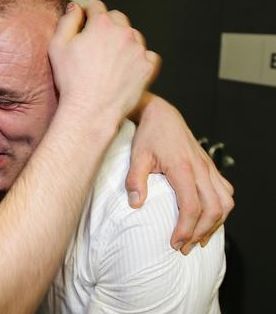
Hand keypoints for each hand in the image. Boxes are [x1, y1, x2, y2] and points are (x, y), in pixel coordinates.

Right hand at [49, 0, 158, 122]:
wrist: (90, 110)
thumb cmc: (71, 80)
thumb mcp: (57, 47)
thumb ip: (67, 21)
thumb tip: (75, 7)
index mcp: (101, 24)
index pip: (96, 6)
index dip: (87, 13)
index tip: (84, 23)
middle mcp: (123, 32)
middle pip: (117, 17)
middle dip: (106, 25)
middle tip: (96, 43)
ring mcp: (138, 49)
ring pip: (133, 35)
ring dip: (123, 40)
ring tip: (110, 58)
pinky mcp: (148, 67)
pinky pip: (148, 54)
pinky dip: (139, 58)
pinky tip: (126, 67)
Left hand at [125, 95, 234, 253]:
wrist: (160, 114)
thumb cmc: (148, 135)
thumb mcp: (136, 156)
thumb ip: (135, 180)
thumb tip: (135, 205)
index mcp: (182, 168)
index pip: (191, 206)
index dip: (186, 229)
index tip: (175, 243)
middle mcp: (200, 169)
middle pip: (213, 209)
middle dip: (201, 233)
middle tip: (185, 247)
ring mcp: (208, 167)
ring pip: (225, 202)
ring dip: (215, 223)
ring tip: (199, 238)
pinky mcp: (210, 166)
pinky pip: (225, 191)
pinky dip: (221, 209)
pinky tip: (209, 218)